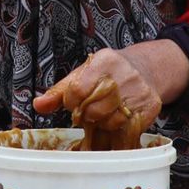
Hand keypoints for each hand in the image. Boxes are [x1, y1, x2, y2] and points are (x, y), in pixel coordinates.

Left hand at [32, 47, 163, 149]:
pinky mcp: (151, 106)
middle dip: (87, 114)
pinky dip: (118, 127)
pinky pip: (127, 127)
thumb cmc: (108, 73)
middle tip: (90, 110)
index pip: (77, 91)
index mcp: (104, 61)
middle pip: (94, 110)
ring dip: (103, 122)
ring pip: (110, 122)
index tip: (75, 103)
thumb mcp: (82, 74)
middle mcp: (125, 74)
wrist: (145, 68)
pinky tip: (117, 118)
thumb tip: (38, 105)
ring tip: (104, 112)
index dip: (72, 103)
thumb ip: (59, 92)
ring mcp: (140, 91)